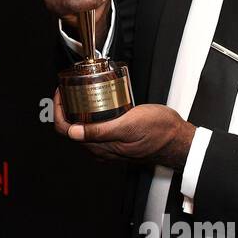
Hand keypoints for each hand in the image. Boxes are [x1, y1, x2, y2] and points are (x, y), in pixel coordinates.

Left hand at [54, 92, 193, 169]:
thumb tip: (73, 132)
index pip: (65, 129)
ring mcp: (108, 146)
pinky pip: (96, 128)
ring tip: (81, 92)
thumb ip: (100, 131)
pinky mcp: (116, 141)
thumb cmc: (159, 132)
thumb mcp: (129, 126)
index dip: (58, 110)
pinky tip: (97, 103)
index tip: (61, 92)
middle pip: (71, 128)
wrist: (178, 140)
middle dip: (66, 107)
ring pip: (83, 128)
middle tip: (69, 88)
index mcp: (100, 147)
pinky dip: (91, 115)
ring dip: (78, 110)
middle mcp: (101, 149)